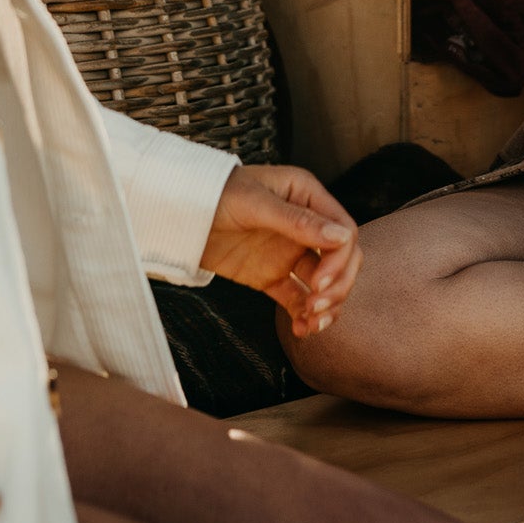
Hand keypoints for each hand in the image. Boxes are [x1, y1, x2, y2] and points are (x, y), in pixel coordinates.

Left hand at [201, 165, 361, 338]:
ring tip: (309, 322)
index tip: (320, 282)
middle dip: (337, 286)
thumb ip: (298, 222)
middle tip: (316, 305)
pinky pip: (297, 299)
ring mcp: (289, 253)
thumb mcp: (257, 203)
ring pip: (325, 284)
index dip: (340, 260)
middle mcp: (305, 226)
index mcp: (307, 197)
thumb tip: (342, 237)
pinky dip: (304, 316)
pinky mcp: (272, 276)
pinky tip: (301, 330)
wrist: (180, 213)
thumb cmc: (217, 193)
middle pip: (341, 260)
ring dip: (325, 305)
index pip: (343, 231)